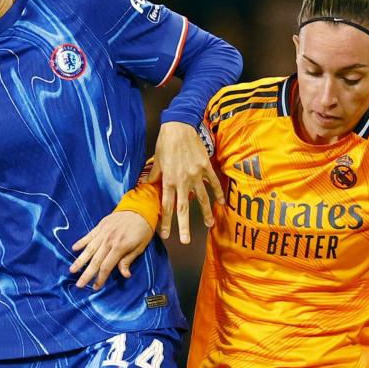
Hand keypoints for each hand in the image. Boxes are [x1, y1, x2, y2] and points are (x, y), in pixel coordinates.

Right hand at [70, 210, 156, 289]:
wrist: (140, 207)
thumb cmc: (143, 229)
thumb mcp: (140, 246)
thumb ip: (128, 260)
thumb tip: (125, 275)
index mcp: (119, 247)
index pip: (106, 266)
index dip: (100, 278)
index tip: (96, 287)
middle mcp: (108, 241)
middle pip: (95, 261)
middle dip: (86, 274)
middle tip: (79, 285)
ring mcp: (103, 233)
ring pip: (88, 249)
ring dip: (80, 261)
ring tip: (72, 270)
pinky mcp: (100, 226)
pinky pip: (88, 236)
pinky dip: (81, 242)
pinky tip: (74, 249)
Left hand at [152, 120, 219, 243]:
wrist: (180, 126)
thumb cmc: (165, 142)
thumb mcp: (157, 160)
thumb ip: (154, 176)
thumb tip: (146, 186)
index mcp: (168, 180)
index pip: (166, 206)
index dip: (166, 221)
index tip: (165, 235)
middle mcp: (182, 181)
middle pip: (183, 208)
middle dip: (184, 227)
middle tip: (185, 241)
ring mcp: (196, 175)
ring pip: (201, 199)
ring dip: (205, 213)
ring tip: (209, 225)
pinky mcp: (205, 167)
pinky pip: (213, 183)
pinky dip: (218, 193)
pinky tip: (222, 203)